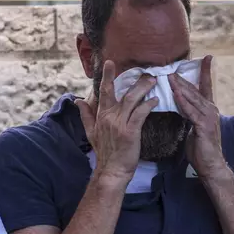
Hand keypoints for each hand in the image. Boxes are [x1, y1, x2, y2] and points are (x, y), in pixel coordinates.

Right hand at [76, 60, 157, 184]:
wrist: (111, 170)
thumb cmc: (104, 152)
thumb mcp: (90, 132)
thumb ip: (85, 115)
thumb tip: (77, 101)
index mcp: (101, 115)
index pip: (103, 91)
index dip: (107, 76)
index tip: (110, 62)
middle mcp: (109, 117)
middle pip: (121, 92)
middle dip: (133, 80)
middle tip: (146, 71)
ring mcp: (120, 124)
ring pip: (132, 100)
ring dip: (144, 89)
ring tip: (153, 81)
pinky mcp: (130, 132)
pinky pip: (140, 114)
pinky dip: (148, 105)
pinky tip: (156, 100)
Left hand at [169, 56, 229, 179]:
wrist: (210, 165)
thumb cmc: (201, 147)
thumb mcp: (193, 126)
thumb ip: (189, 114)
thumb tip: (181, 104)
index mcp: (209, 109)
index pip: (206, 87)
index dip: (205, 72)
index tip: (206, 57)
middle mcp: (211, 110)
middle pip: (196, 90)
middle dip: (184, 79)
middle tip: (173, 67)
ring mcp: (209, 117)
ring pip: (193, 98)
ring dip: (181, 87)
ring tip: (171, 77)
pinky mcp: (204, 126)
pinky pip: (191, 111)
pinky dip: (183, 102)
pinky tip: (176, 94)